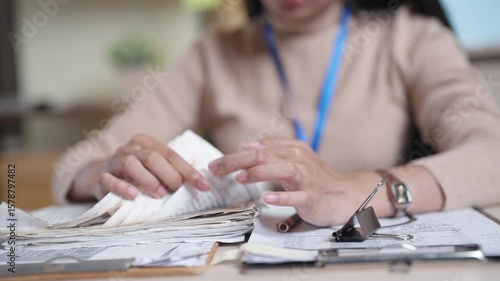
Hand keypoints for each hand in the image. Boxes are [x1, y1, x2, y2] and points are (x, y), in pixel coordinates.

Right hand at [93, 134, 209, 199]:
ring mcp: (113, 161)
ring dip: (148, 180)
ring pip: (130, 164)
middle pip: (152, 157)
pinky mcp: (100, 176)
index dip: (188, 171)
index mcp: (146, 143)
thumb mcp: (153, 167)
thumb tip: (200, 182)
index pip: (171, 155)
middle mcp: (130, 149)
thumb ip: (171, 170)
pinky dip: (122, 187)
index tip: (204, 185)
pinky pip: (108, 180)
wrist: (99, 174)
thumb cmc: (135, 173)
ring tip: (160, 194)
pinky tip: (134, 195)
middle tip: (178, 189)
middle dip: (170, 174)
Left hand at [208, 138, 384, 225]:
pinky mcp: (312, 196)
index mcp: (292, 149)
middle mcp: (298, 160)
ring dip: (259, 173)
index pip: (258, 149)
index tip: (214, 165)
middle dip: (237, 161)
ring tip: (240, 179)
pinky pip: (296, 196)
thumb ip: (273, 150)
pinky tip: (268, 199)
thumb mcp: (295, 159)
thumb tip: (249, 145)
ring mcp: (306, 178)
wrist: (343, 194)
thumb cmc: (315, 177)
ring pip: (281, 170)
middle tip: (216, 169)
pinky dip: (282, 196)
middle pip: (264, 156)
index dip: (234, 156)